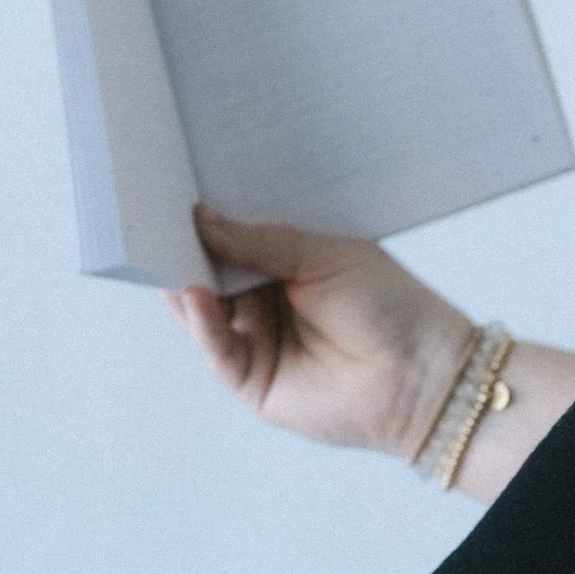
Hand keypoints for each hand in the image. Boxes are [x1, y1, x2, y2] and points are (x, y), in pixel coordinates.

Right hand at [167, 207, 475, 457]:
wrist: (423, 372)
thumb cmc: (388, 305)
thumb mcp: (322, 255)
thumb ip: (261, 242)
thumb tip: (201, 219)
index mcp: (284, 266)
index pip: (230, 241)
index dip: (204, 222)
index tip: (172, 192)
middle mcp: (264, 302)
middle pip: (208, 275)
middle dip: (181, 249)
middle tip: (150, 215)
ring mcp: (255, 342)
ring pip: (202, 312)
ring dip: (182, 283)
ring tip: (161, 248)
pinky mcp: (253, 381)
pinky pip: (216, 350)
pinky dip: (202, 322)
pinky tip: (193, 294)